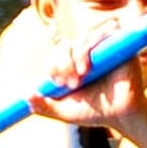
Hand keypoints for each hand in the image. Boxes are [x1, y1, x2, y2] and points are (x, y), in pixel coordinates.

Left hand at [34, 22, 146, 144]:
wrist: (121, 117)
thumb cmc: (95, 112)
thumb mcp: (64, 111)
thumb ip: (44, 106)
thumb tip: (25, 97)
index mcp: (73, 64)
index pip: (58, 53)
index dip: (54, 65)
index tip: (57, 83)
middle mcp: (88, 53)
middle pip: (68, 44)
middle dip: (64, 63)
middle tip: (70, 83)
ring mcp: (105, 47)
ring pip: (85, 38)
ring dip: (79, 54)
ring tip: (82, 75)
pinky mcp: (121, 44)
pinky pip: (108, 30)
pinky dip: (96, 44)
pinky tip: (93, 64)